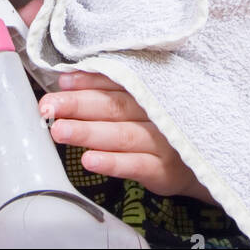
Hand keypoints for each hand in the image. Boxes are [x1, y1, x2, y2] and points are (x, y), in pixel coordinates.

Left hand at [37, 69, 215, 201]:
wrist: (201, 160)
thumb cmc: (161, 125)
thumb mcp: (143, 101)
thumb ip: (111, 88)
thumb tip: (66, 78)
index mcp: (148, 90)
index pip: (116, 80)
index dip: (87, 80)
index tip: (61, 82)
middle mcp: (155, 112)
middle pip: (114, 106)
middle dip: (79, 105)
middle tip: (48, 107)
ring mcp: (162, 142)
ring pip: (122, 134)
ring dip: (89, 132)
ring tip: (59, 131)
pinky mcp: (165, 171)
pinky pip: (136, 166)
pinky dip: (112, 163)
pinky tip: (89, 160)